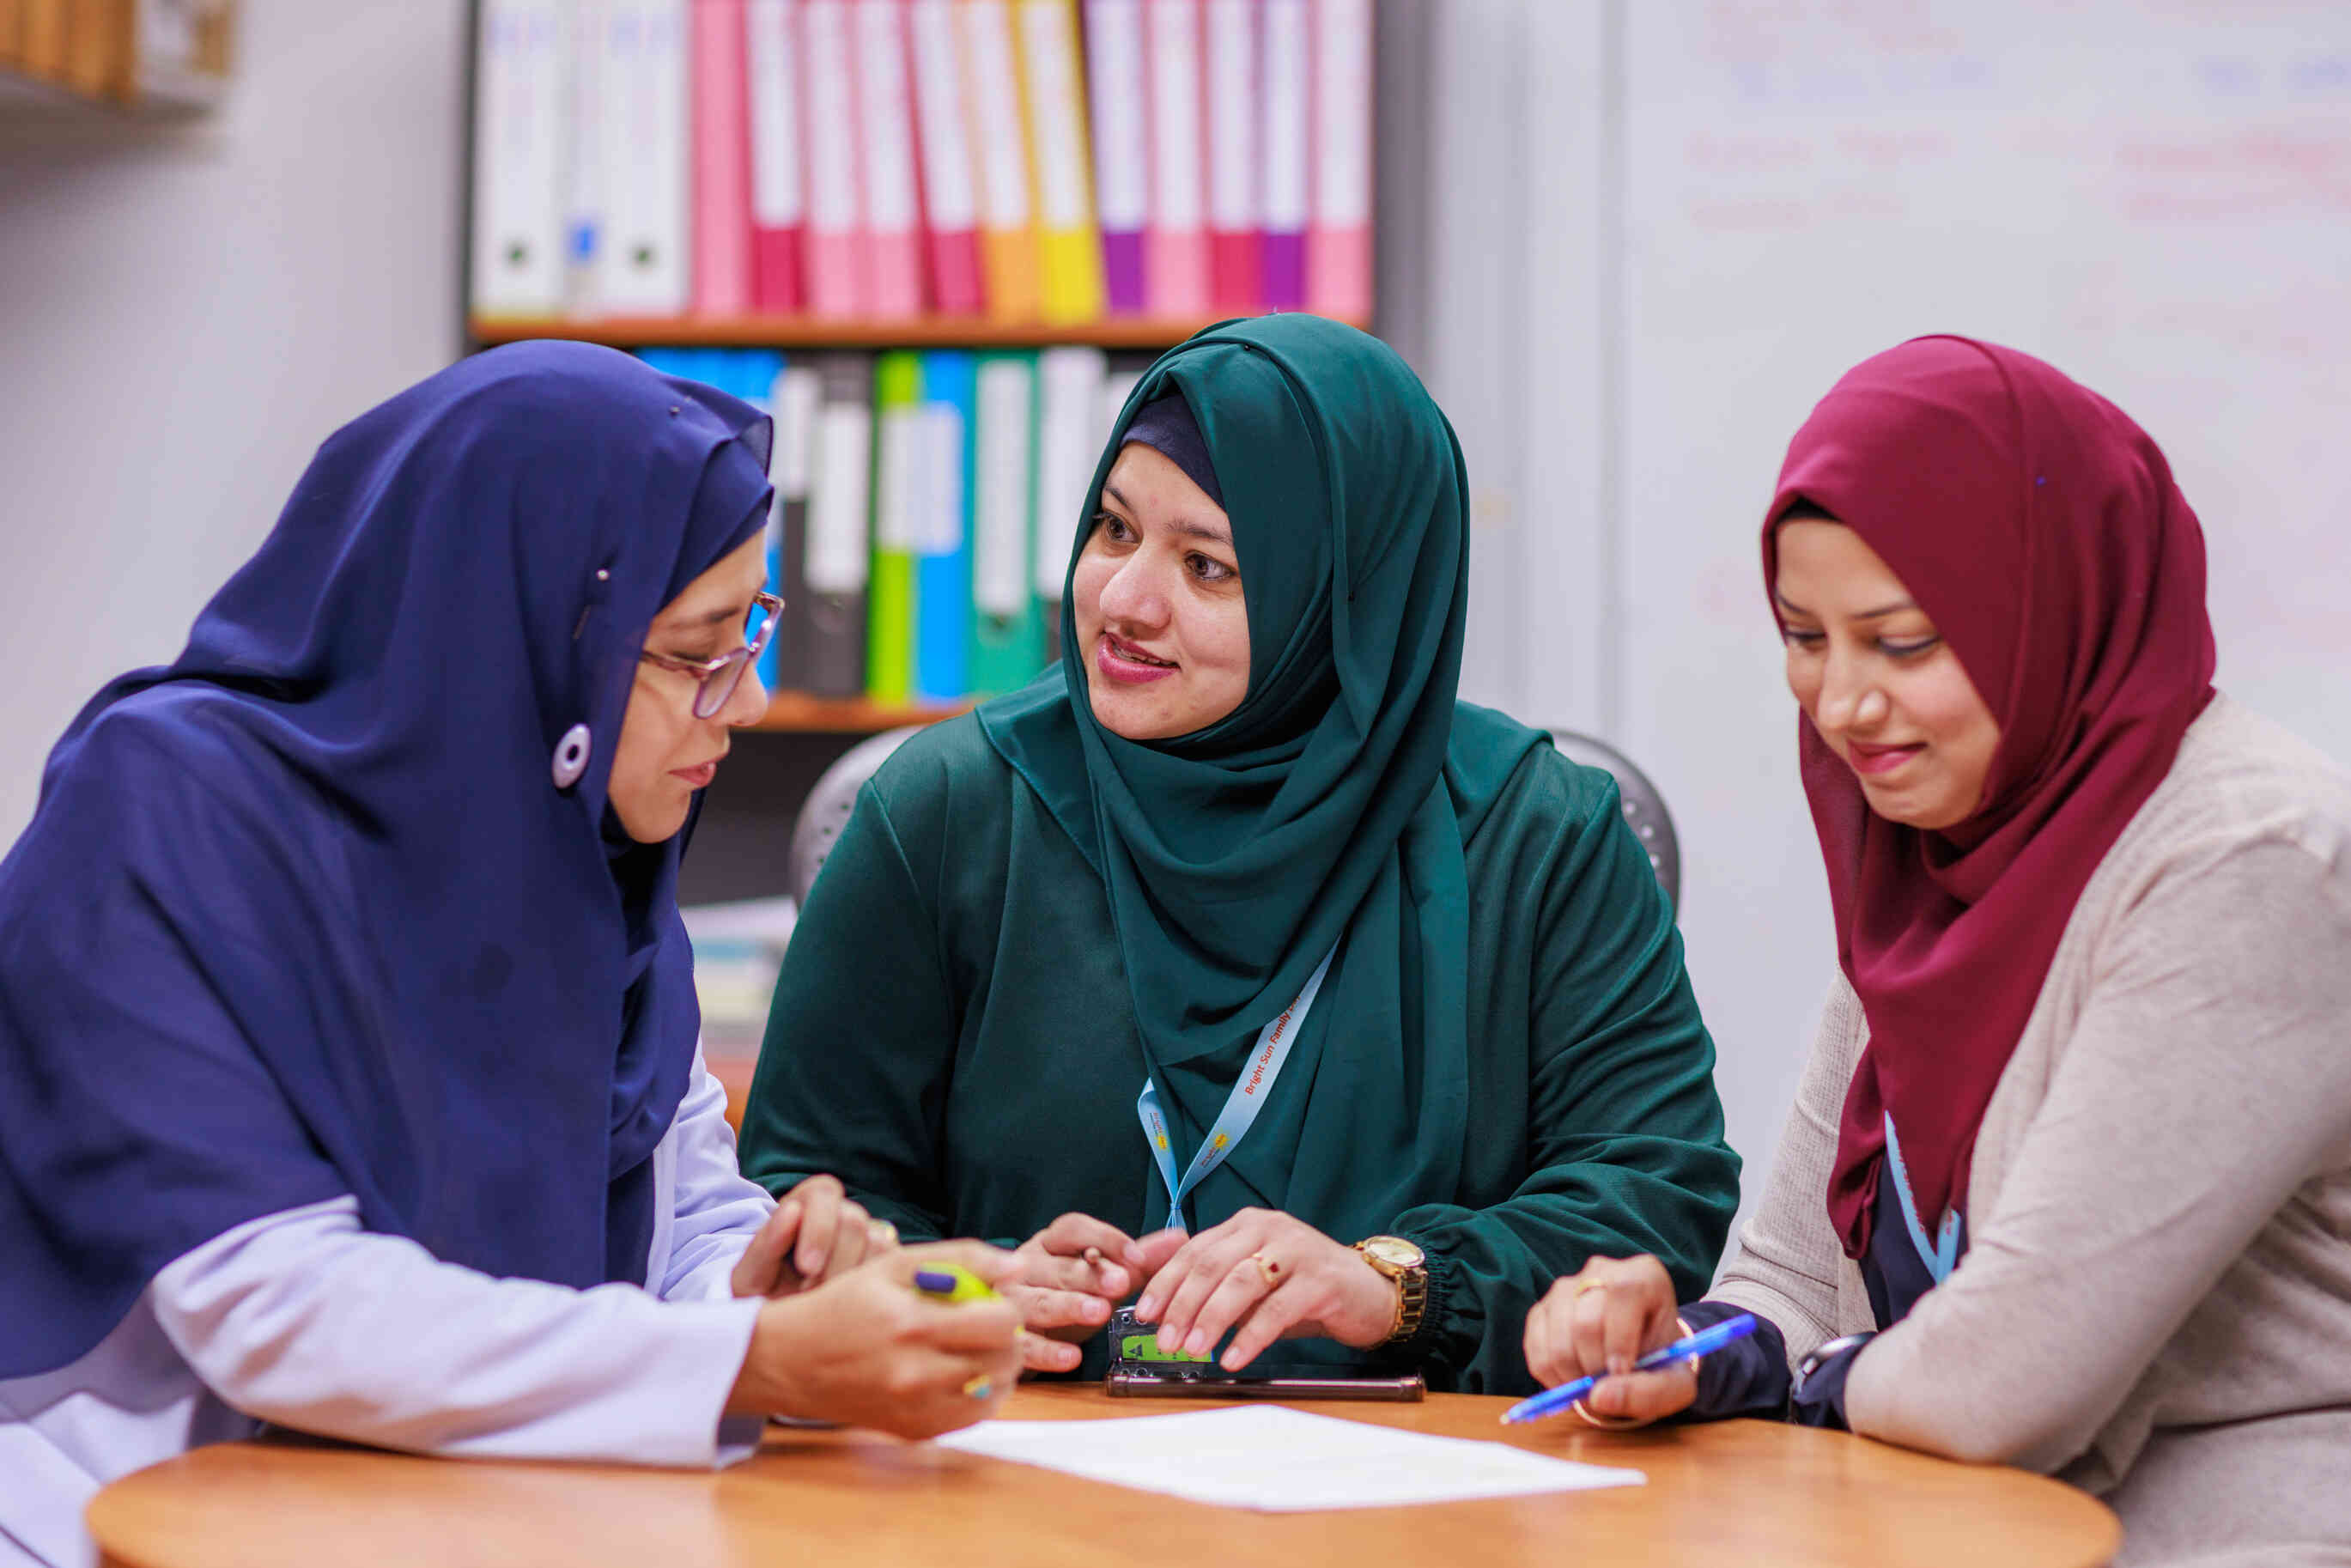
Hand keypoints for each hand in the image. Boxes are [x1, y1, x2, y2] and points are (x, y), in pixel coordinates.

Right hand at [726, 1242, 1022, 1439]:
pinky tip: (963, 1373)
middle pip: (1005, 1359)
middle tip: (990, 1324)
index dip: (1008, 1307)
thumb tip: (1017, 1267)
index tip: (994, 1299)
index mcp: (913, 1324)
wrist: (790, 1361)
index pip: (1001, 1323)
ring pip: (996, 1390)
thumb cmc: (845, 1304)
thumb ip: (960, 1258)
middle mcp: (916, 1374)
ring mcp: (916, 1409)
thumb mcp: (893, 1265)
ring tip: (977, 1346)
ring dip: (999, 1366)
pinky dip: (980, 1394)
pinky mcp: (914, 1432)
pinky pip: (973, 1417)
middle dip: (1009, 1337)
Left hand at [730, 1174, 900, 1297]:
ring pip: (878, 1245)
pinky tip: (848, 1310)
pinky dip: (872, 1291)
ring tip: (825, 1306)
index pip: (824, 1193)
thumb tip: (792, 1211)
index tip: (806, 1267)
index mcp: (805, 1203)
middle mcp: (841, 1212)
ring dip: (852, 1281)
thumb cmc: (759, 1297)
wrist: (778, 1327)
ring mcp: (868, 1236)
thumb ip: (767, 1244)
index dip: (819, 1229)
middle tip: (811, 1296)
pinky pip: (893, 1268)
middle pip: (854, 1221)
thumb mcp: (750, 1278)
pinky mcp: (887, 1263)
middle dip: (833, 1265)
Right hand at [1001, 1213, 1143, 1373]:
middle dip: (1091, 1275)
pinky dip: (1048, 1353)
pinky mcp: (1008, 1339)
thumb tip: (1180, 1238)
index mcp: (1050, 1244)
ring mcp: (1012, 1302)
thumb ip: (1136, 1260)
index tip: (1137, 1256)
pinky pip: (1026, 1345)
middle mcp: (1026, 1267)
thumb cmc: (1062, 1294)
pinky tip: (1071, 1358)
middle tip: (1121, 1283)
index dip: (1105, 1239)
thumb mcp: (1100, 1276)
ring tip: (1099, 1313)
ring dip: (1068, 1306)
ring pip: (1038, 1302)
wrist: (1013, 1328)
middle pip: (1058, 1266)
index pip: (1073, 1229)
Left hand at [1129, 1208, 1397, 1372]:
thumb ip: (1210, 1279)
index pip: (1194, 1249)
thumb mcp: (1251, 1279)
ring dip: (1211, 1318)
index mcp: (1245, 1225)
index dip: (1166, 1281)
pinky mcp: (1320, 1280)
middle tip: (1166, 1339)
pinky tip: (1233, 1358)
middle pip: (1212, 1264)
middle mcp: (1269, 1228)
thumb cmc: (1301, 1288)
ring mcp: (1296, 1251)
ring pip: (1241, 1282)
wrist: (1367, 1293)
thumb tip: (1153, 1290)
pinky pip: (1277, 1310)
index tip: (1144, 1312)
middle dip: (1182, 1303)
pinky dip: (1250, 1336)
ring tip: (1192, 1349)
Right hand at [1522, 1255, 1694, 1424]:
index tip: (1621, 1374)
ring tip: (1592, 1388)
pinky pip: (1535, 1346)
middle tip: (1606, 1389)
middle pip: (1586, 1321)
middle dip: (1594, 1367)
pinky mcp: (1542, 1309)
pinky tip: (1572, 1381)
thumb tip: (1599, 1396)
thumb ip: (1648, 1392)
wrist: (1640, 1360)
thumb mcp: (1674, 1385)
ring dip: (1572, 1376)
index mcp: (1644, 1275)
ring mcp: (1566, 1287)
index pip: (1624, 1292)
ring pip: (1557, 1335)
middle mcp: (1602, 1271)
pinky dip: (1551, 1376)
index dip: (1619, 1339)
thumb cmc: (1660, 1366)